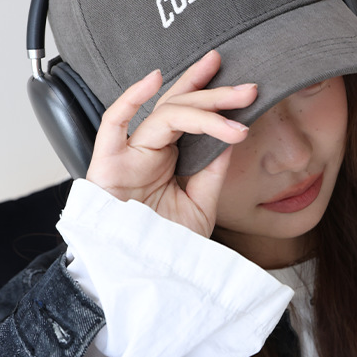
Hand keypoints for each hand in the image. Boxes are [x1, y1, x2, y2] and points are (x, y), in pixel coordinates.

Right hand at [86, 50, 256, 236]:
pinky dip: (131, 99)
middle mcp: (149, 150)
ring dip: (200, 103)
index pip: (192, 117)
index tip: (245, 88)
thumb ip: (212, 171)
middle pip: (181, 107)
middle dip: (216, 94)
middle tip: (249, 88)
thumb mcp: (200, 206)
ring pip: (163, 114)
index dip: (214, 96)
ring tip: (233, 98)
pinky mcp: (107, 163)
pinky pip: (113, 123)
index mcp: (169, 159)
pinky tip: (155, 80)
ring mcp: (128, 154)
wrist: (138, 276)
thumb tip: (231, 138)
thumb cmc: (163, 245)